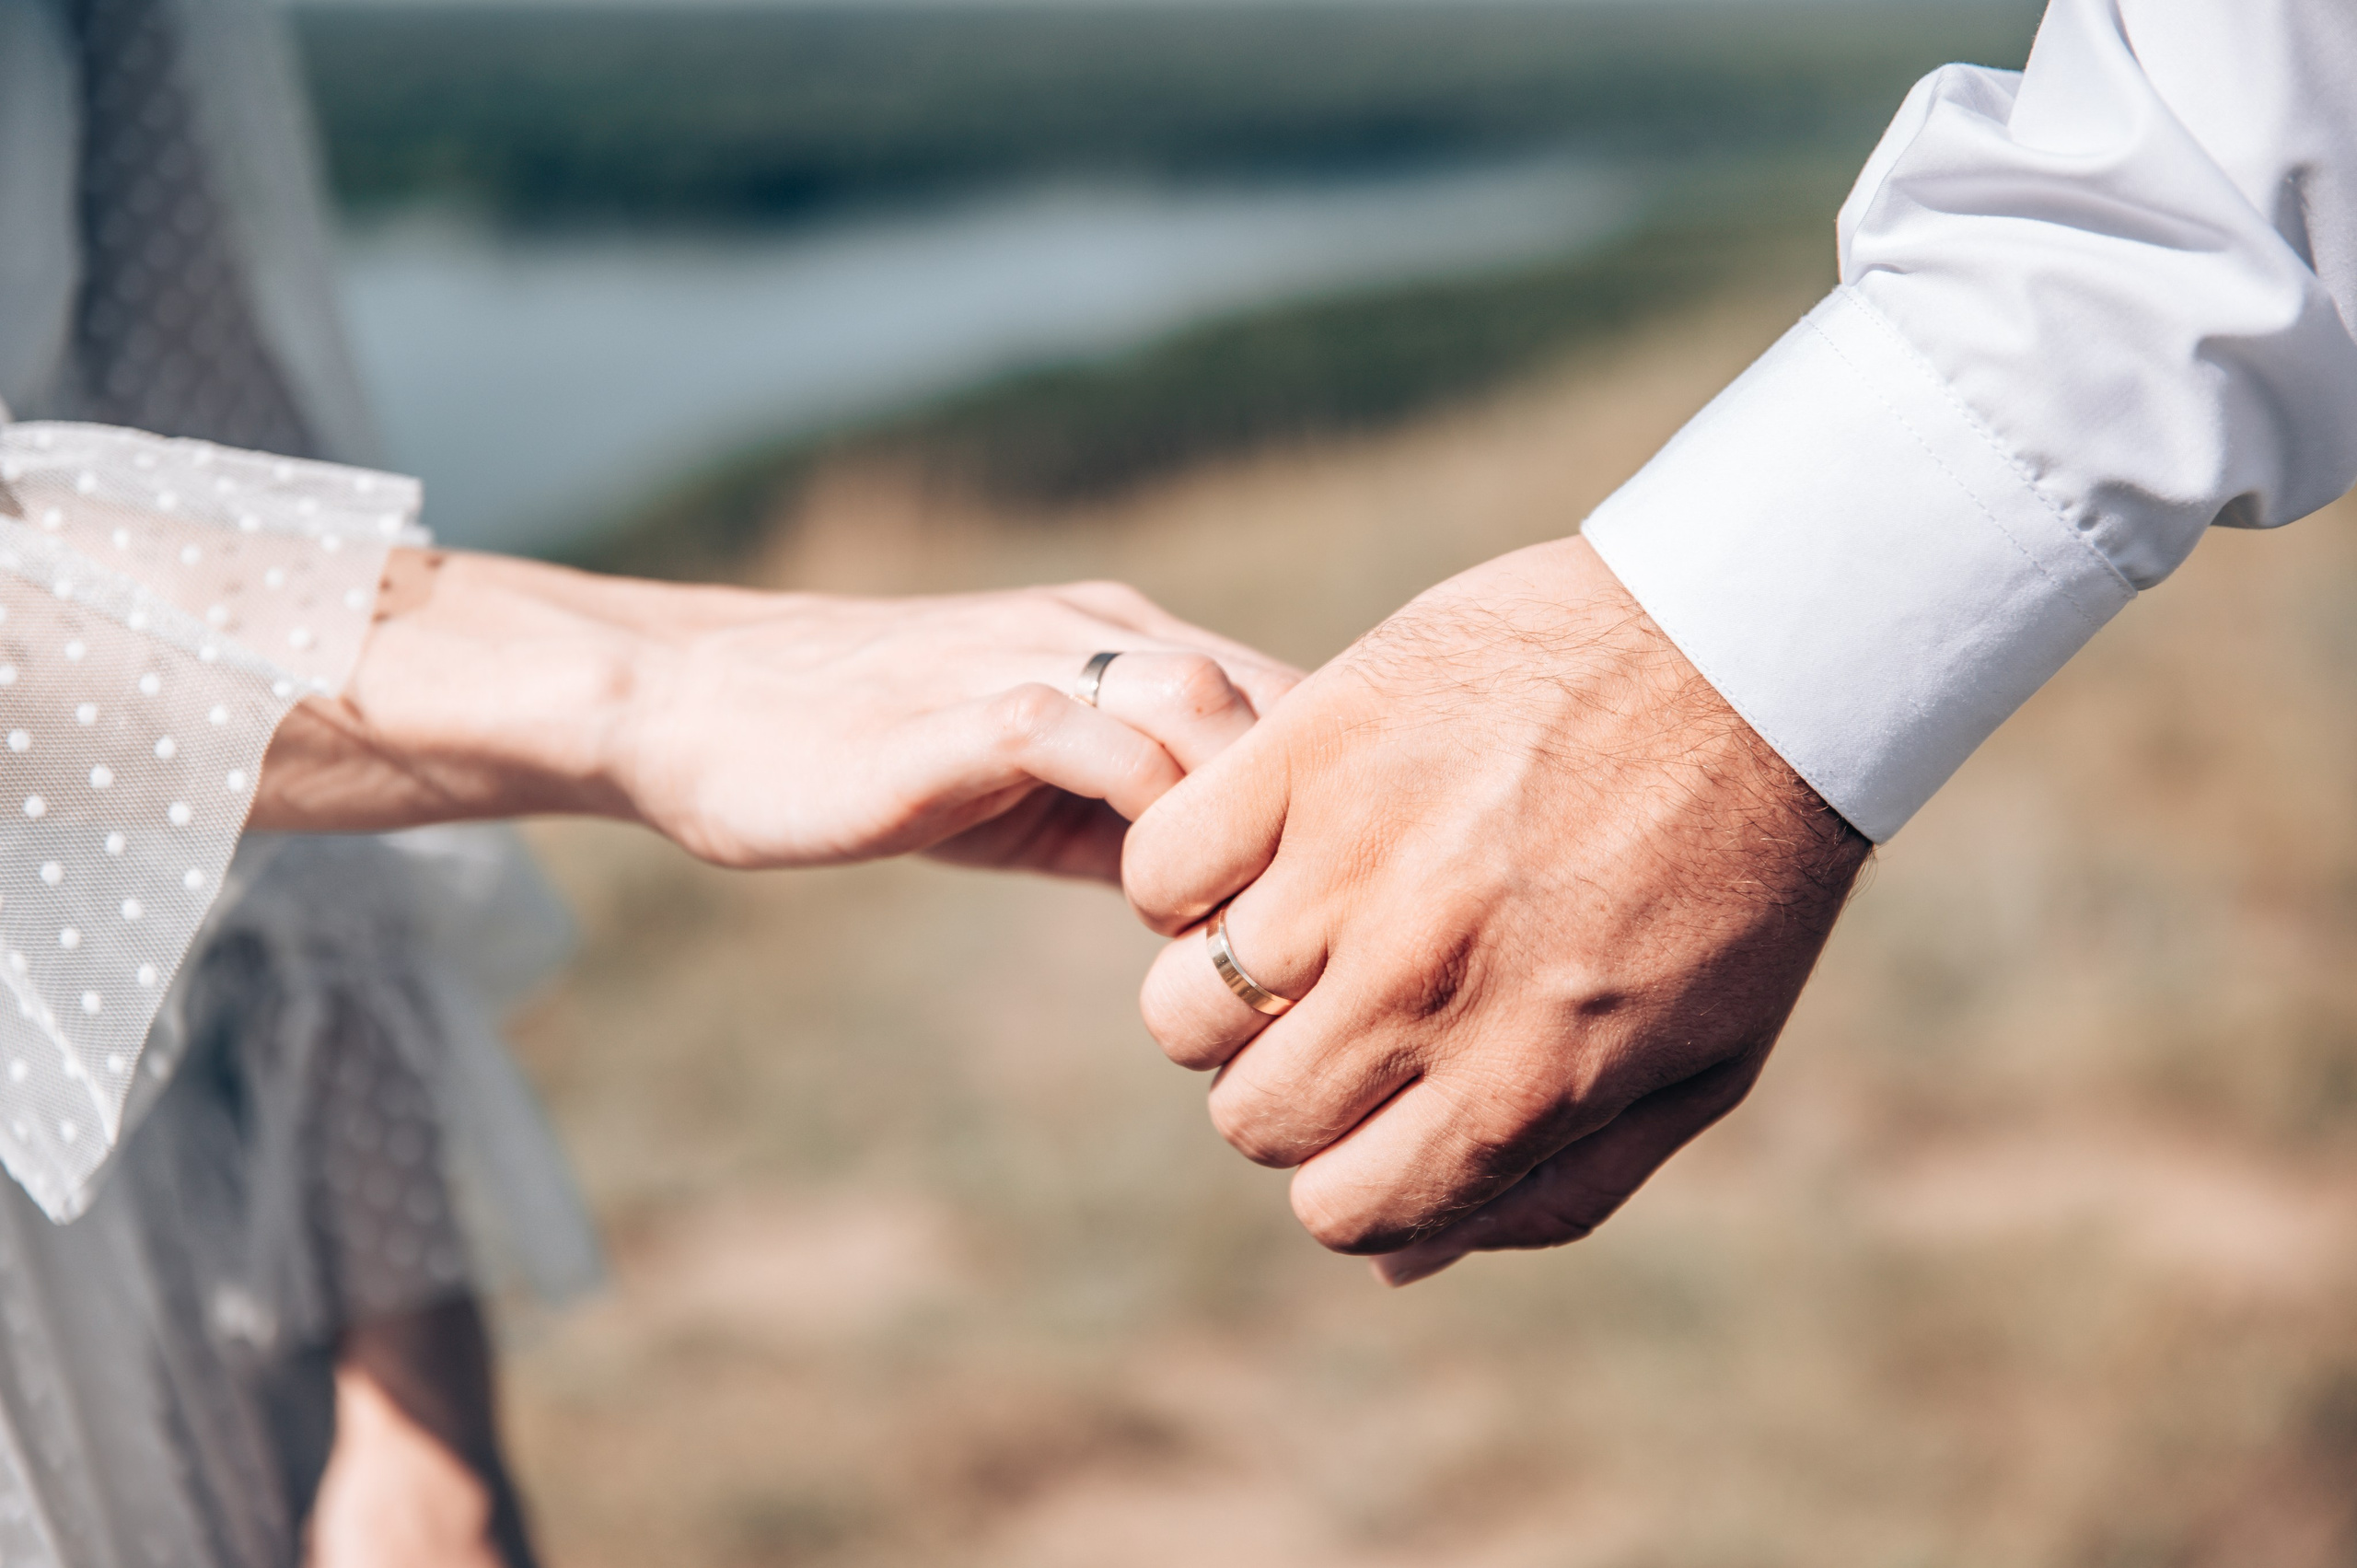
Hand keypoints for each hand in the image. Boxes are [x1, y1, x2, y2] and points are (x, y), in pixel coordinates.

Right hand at [260, 552, 1298, 881]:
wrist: (695, 707)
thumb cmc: (866, 756)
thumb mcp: (1032, 792)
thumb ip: (1135, 823)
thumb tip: (1243, 913)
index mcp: (1134, 644)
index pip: (1296, 704)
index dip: (1351, 800)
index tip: (1360, 905)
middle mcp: (1107, 632)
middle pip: (1285, 702)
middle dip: (1325, 819)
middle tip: (1325, 946)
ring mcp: (1039, 660)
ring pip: (1210, 707)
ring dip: (1244, 825)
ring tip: (1246, 941)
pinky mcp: (972, 712)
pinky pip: (1103, 749)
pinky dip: (1153, 831)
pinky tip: (1159, 919)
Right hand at [1122, 535, 1866, 1280]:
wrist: (1752, 646)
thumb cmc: (1740, 870)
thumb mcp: (1700, 1061)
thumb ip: (1556, 1187)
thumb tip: (1396, 1267)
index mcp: (1522, 1079)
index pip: (1343, 1210)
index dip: (1350, 1176)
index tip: (1380, 1112)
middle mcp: (1424, 984)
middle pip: (1252, 1116)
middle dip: (1290, 1085)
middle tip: (1343, 1009)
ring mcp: (1356, 863)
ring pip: (1184, 1007)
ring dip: (1227, 986)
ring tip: (1302, 922)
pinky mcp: (1309, 746)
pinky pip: (1162, 865)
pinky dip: (1188, 875)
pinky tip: (1265, 847)